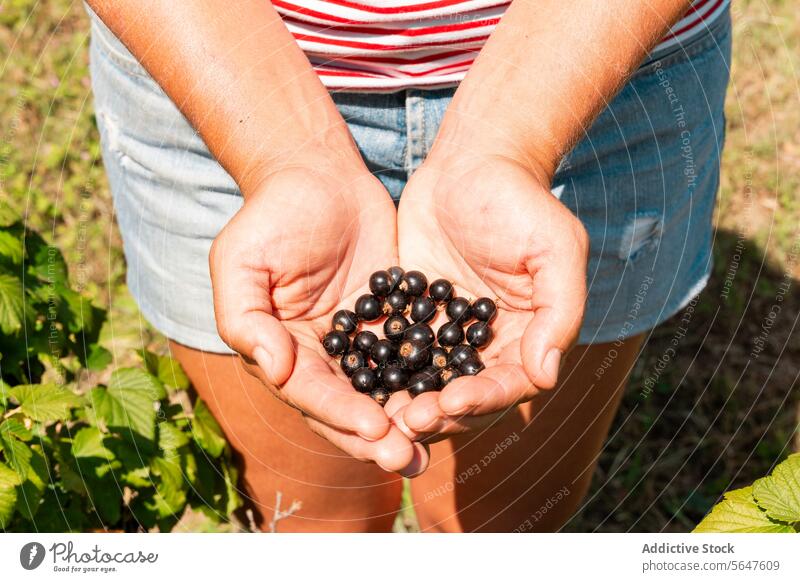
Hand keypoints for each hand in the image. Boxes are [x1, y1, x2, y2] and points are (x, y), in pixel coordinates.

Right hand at [210, 164, 426, 473]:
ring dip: (407, 419)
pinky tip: (454, 396)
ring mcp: (359, 341)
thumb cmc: (272, 215)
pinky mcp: (392, 320)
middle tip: (409, 459)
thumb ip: (246, 319)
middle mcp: (321, 356)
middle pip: (349, 406)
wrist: (317, 174)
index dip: (340, 415)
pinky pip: (412, 354)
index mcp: (282, 351)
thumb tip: (274, 372)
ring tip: (434, 443)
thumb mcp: (243, 262)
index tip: (374, 429)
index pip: (311, 393)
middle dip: (378, 436)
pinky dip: (429, 377)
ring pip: (385, 390)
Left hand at [395, 154, 588, 440]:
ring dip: (406, 401)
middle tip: (407, 421)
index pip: (507, 383)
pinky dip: (380, 368)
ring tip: (380, 414)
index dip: (483, 399)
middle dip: (439, 413)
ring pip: (427, 380)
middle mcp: (487, 343)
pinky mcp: (412, 314)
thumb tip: (545, 376)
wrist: (472, 162)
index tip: (452, 403)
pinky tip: (357, 381)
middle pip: (465, 393)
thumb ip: (558, 313)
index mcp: (526, 337)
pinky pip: (396, 349)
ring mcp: (446, 331)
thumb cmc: (521, 202)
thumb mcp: (555, 249)